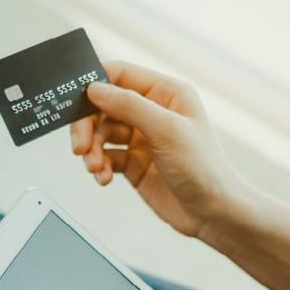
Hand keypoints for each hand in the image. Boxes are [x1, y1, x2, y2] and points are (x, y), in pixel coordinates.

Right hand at [70, 60, 247, 241]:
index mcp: (166, 93)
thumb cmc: (203, 169)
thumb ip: (129, 106)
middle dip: (88, 126)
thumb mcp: (167, 130)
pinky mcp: (134, 164)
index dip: (95, 86)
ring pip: (101, 134)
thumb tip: (94, 89)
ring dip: (92, 150)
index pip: (119, 75)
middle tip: (79, 146)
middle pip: (103, 106)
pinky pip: (105, 157)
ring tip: (94, 168)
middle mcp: (153, 111)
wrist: (213, 214)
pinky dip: (99, 167)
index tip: (76, 105)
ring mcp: (142, 138)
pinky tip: (103, 178)